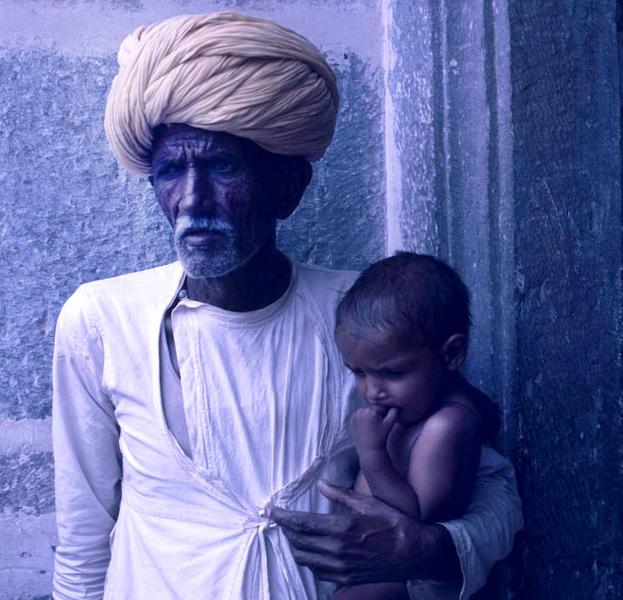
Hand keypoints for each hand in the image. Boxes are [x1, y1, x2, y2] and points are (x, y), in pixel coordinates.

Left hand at [268, 480, 459, 585]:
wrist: (416, 554)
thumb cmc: (395, 523)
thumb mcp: (369, 503)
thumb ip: (341, 494)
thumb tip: (321, 484)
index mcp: (343, 528)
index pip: (302, 524)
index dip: (282, 517)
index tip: (270, 510)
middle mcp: (338, 550)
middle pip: (298, 541)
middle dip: (285, 529)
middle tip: (280, 518)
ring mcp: (341, 568)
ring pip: (304, 558)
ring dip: (294, 544)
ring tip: (292, 532)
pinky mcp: (346, 578)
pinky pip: (317, 570)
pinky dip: (308, 558)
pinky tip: (310, 548)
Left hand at [350, 406, 398, 452]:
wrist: (369, 449)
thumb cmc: (380, 437)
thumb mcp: (389, 424)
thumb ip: (393, 412)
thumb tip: (394, 404)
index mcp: (370, 410)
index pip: (379, 406)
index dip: (383, 413)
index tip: (382, 421)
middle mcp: (361, 411)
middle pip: (371, 408)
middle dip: (375, 413)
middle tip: (377, 425)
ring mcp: (354, 415)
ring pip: (365, 411)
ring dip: (368, 415)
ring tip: (371, 427)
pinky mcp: (351, 420)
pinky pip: (359, 416)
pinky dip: (362, 419)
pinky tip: (366, 427)